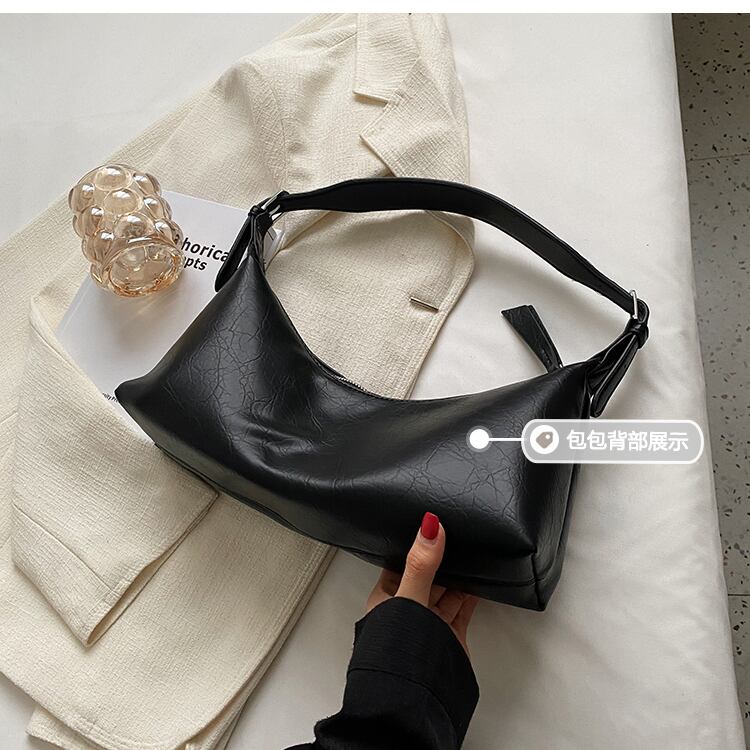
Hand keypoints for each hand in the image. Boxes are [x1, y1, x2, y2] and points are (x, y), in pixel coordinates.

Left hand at [366, 512, 478, 655]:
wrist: (414, 698)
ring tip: (471, 551)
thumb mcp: (408, 596)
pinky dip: (471, 595)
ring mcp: (429, 623)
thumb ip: (421, 563)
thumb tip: (430, 527)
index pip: (400, 563)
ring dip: (457, 575)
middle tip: (456, 534)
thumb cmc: (396, 652)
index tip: (429, 525)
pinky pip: (461, 608)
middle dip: (440, 558)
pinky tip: (479, 581)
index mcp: (386, 598)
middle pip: (426, 575)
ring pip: (445, 590)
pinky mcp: (449, 636)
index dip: (414, 546)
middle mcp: (407, 610)